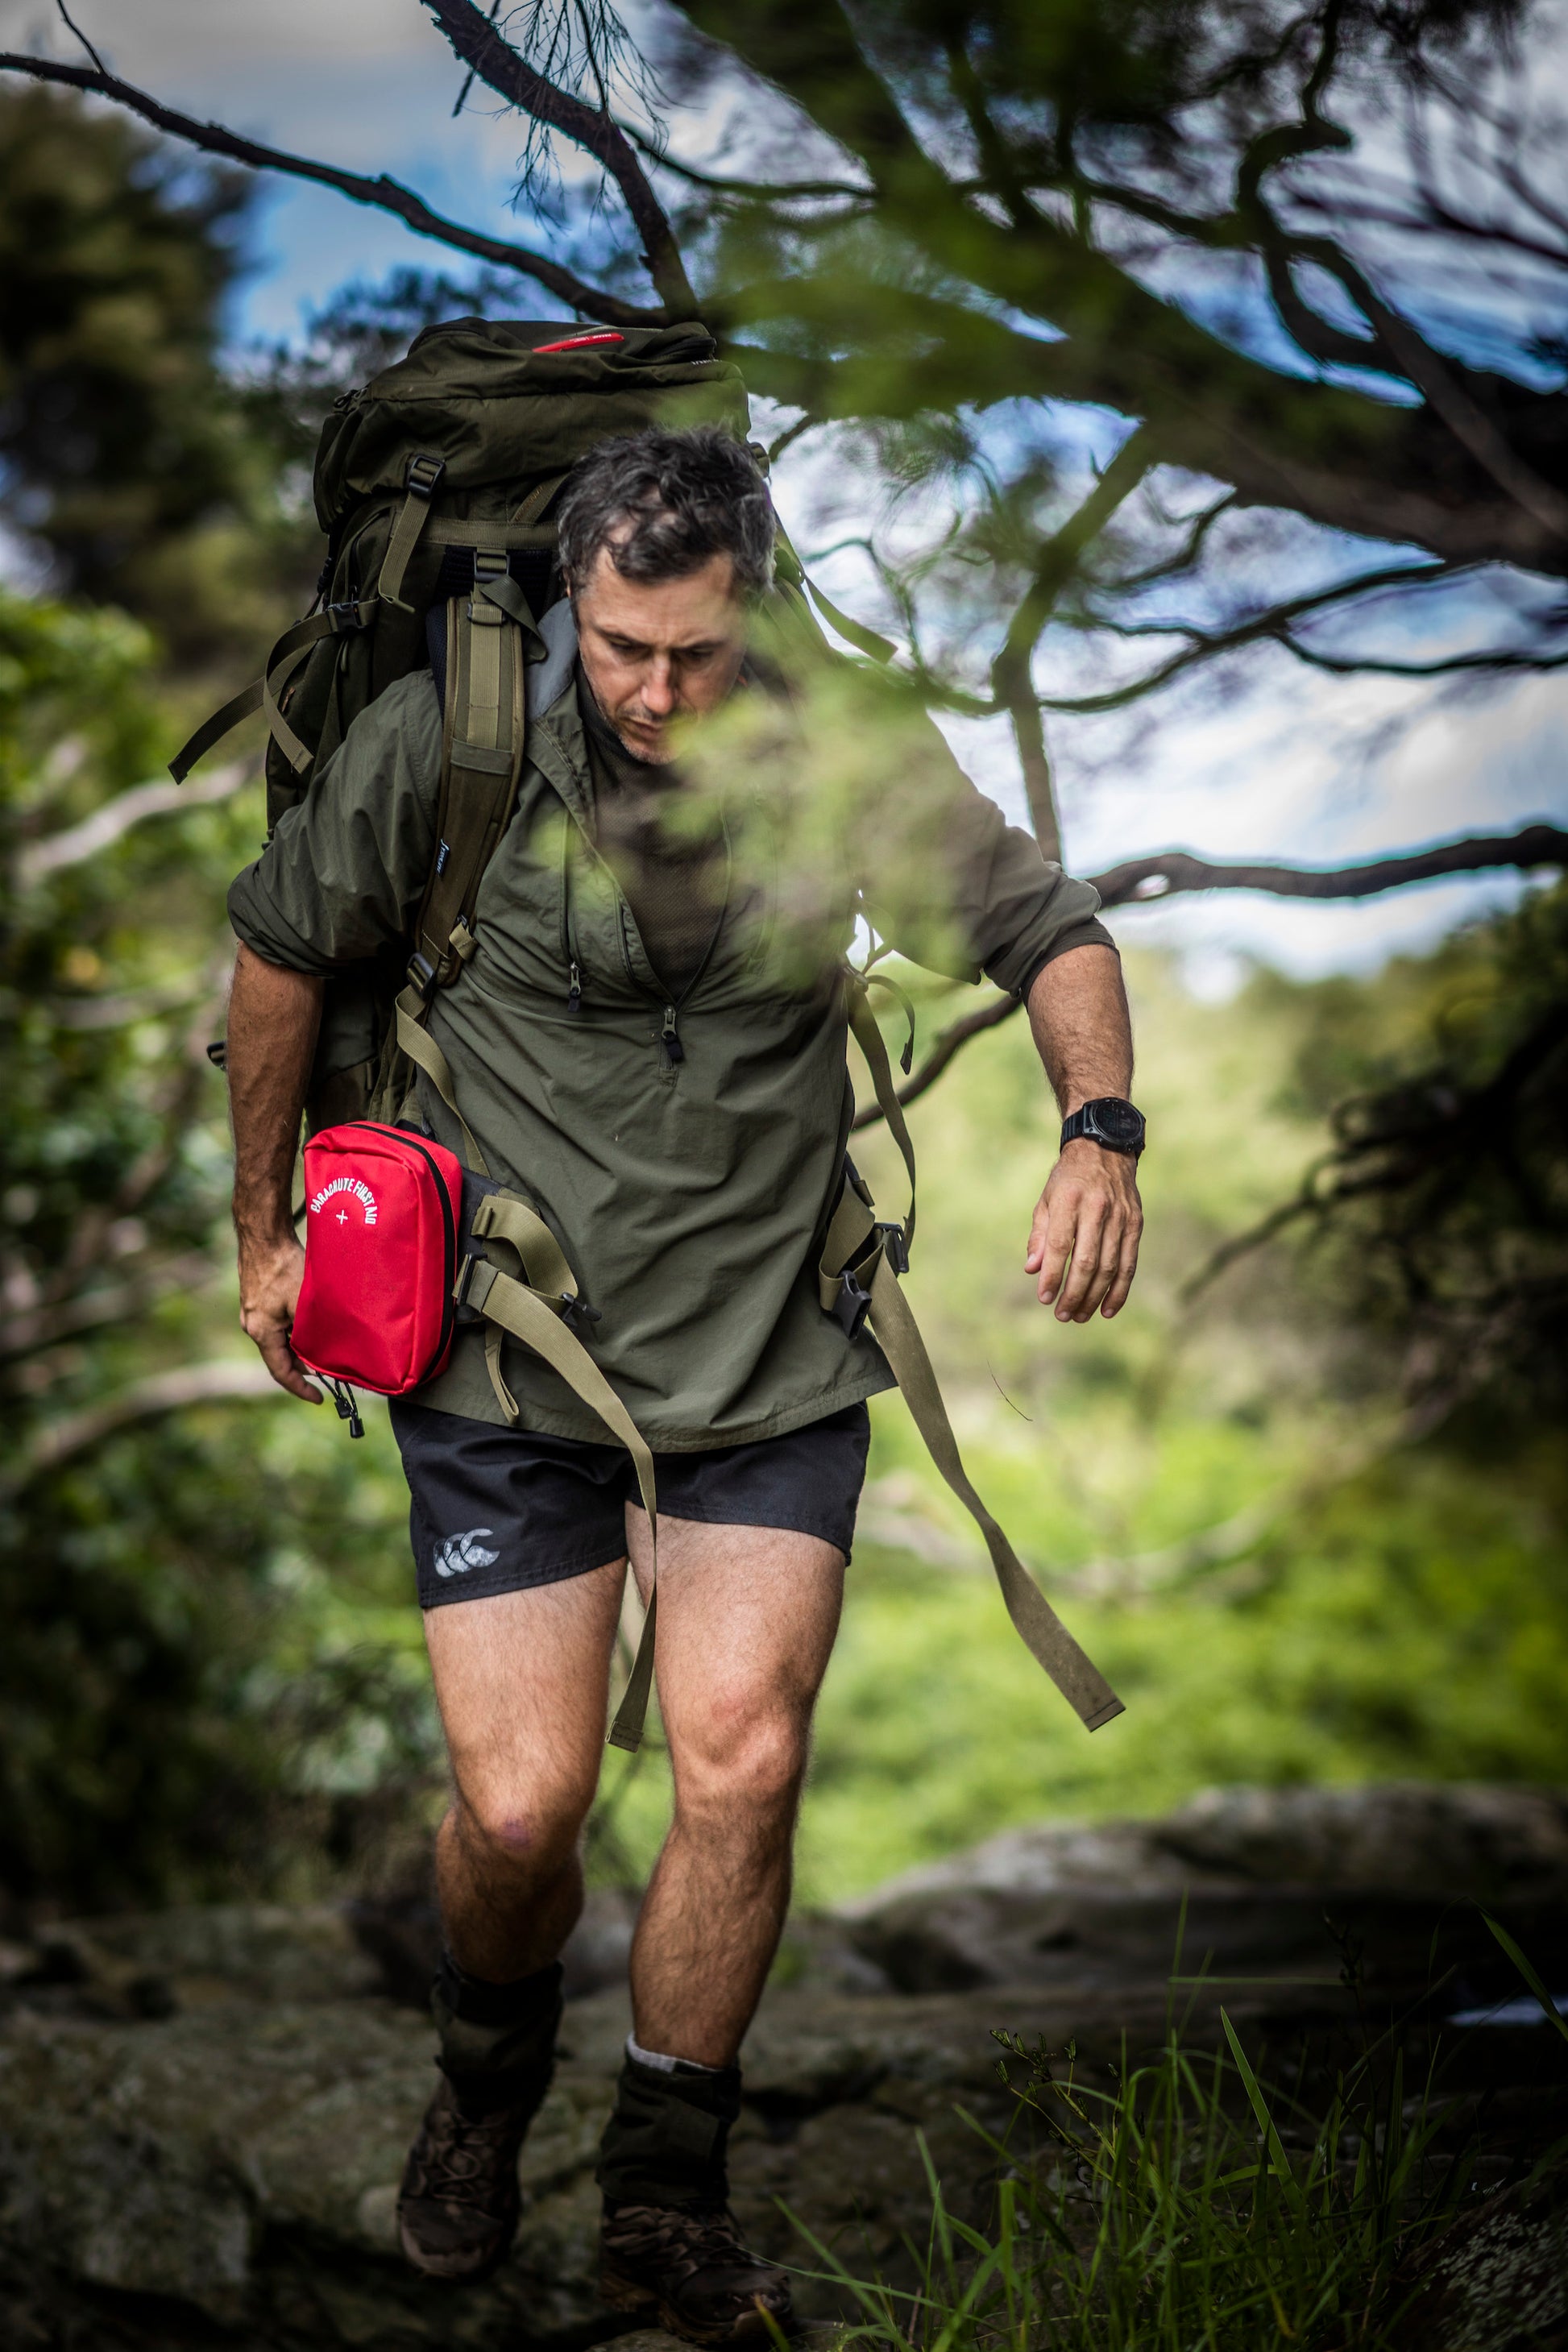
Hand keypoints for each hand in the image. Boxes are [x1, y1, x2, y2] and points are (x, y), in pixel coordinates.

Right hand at [238, 1233, 321, 1401]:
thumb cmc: (283, 1267)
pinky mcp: (257, 1298)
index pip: (281, 1372)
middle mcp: (252, 1324)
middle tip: (330, 1370)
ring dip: (301, 1345)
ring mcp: (253, 1311)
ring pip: (280, 1338)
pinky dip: (295, 1329)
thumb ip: (311, 1333)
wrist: (264, 1234)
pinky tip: (313, 1323)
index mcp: (260, 1332)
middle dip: (305, 1366)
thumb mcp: (303, 1304)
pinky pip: (278, 1323)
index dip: (301, 1388)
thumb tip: (322, 1356)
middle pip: (281, 1355)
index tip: (319, 1398)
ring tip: (326, 1347)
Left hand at [1025, 1139, 1142, 1322]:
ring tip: (1080, 1316)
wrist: (1105, 1150)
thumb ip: (1040, 1236)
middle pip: (1086, 1261)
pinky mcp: (1136, 1224)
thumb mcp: (1046, 1200)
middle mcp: (1097, 1208)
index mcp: (1069, 1200)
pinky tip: (1107, 1309)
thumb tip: (1033, 1270)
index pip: (1060, 1246)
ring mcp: (1120, 1217)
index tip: (1044, 1298)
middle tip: (1062, 1315)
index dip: (1052, 1276)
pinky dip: (1119, 1290)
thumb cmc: (1068, 1180)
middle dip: (1073, 1294)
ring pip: (1109, 1267)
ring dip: (1094, 1297)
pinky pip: (1129, 1264)